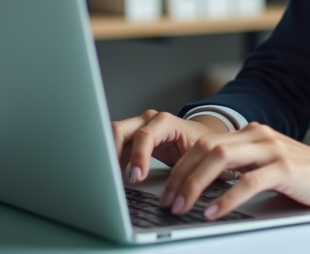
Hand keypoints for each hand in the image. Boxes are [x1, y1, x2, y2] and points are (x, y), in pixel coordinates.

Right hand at [111, 110, 228, 183]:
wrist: (200, 137)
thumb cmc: (199, 145)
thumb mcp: (194, 156)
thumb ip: (183, 168)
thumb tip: (176, 189)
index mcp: (165, 122)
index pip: (145, 136)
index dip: (138, 157)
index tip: (136, 178)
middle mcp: (148, 120)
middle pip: (120, 130)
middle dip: (114, 154)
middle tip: (115, 179)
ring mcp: (138, 126)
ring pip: (113, 136)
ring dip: (109, 157)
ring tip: (112, 179)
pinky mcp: (132, 137)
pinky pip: (115, 145)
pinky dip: (112, 160)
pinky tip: (115, 176)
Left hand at [160, 122, 309, 218]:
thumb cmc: (301, 175)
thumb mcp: (264, 166)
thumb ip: (238, 169)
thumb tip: (200, 190)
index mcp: (249, 134)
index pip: (204, 143)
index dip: (180, 167)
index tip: (166, 190)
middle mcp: (258, 136)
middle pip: (207, 148)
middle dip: (181, 176)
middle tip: (168, 202)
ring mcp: (271, 150)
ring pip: (221, 159)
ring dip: (195, 185)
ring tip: (182, 207)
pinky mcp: (285, 168)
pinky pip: (248, 181)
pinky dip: (226, 198)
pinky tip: (212, 212)